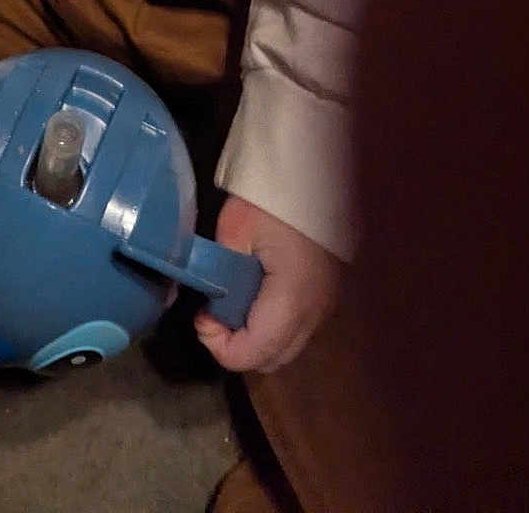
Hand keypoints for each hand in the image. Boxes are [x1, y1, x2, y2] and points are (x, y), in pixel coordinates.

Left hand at [194, 194, 342, 372]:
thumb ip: (218, 271)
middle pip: (272, 359)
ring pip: (287, 347)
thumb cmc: (273, 199)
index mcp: (291, 301)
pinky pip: (297, 327)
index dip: (219, 346)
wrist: (317, 170)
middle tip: (214, 313)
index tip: (202, 315)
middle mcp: (314, 313)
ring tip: (233, 302)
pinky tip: (256, 294)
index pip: (252, 354)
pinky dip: (273, 324)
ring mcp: (325, 305)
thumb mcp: (235, 229)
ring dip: (256, 337)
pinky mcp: (327, 294)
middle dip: (237, 346)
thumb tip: (208, 296)